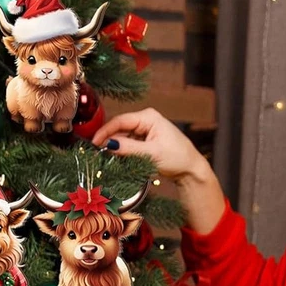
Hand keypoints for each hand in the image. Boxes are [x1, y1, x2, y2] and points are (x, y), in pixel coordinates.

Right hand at [93, 109, 226, 233]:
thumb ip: (129, 149)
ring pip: (124, 138)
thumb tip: (109, 145)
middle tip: (97, 154)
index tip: (94, 143)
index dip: (105, 131)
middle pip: (120, 128)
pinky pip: (130, 144)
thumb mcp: (151, 153)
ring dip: (116, 148)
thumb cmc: (177, 158)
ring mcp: (145, 130)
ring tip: (107, 159)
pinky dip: (123, 152)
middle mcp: (146, 120)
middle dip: (109, 141)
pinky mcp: (146, 141)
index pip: (121, 121)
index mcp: (148, 117)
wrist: (191, 169)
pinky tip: (118, 160)